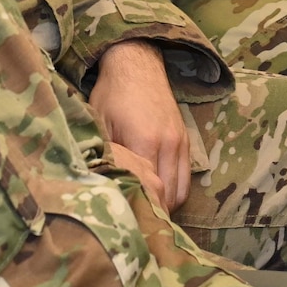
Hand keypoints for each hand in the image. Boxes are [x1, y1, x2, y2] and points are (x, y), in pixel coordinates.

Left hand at [89, 40, 190, 207]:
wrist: (137, 62)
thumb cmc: (112, 94)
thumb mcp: (100, 124)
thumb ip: (106, 157)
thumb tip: (102, 187)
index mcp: (145, 143)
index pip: (151, 192)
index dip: (141, 211)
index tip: (129, 223)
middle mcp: (169, 145)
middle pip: (171, 197)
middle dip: (157, 213)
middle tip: (138, 222)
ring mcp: (180, 142)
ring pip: (183, 189)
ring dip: (168, 203)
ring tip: (149, 210)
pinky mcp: (184, 138)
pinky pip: (186, 174)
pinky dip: (175, 187)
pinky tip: (158, 191)